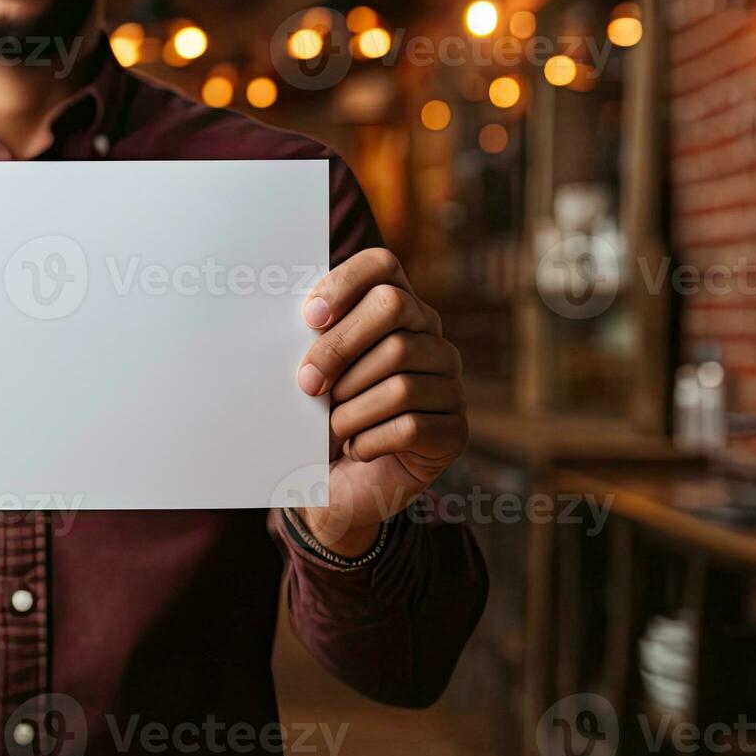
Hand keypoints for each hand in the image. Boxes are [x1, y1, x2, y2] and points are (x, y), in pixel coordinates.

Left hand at [294, 249, 466, 556]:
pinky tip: (356, 449)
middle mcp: (431, 339)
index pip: (383, 267)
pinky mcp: (454, 430)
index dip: (345, 284)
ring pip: (398, 377)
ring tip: (333, 428)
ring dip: (349, 410)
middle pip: (393, 312)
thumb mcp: (308, 374)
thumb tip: (300, 317)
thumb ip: (309, 339)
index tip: (308, 318)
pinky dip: (369, 441)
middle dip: (339, 349)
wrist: (333, 489)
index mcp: (396, 312)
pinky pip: (409, 425)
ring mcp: (450, 384)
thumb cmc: (316, 422)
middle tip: (307, 384)